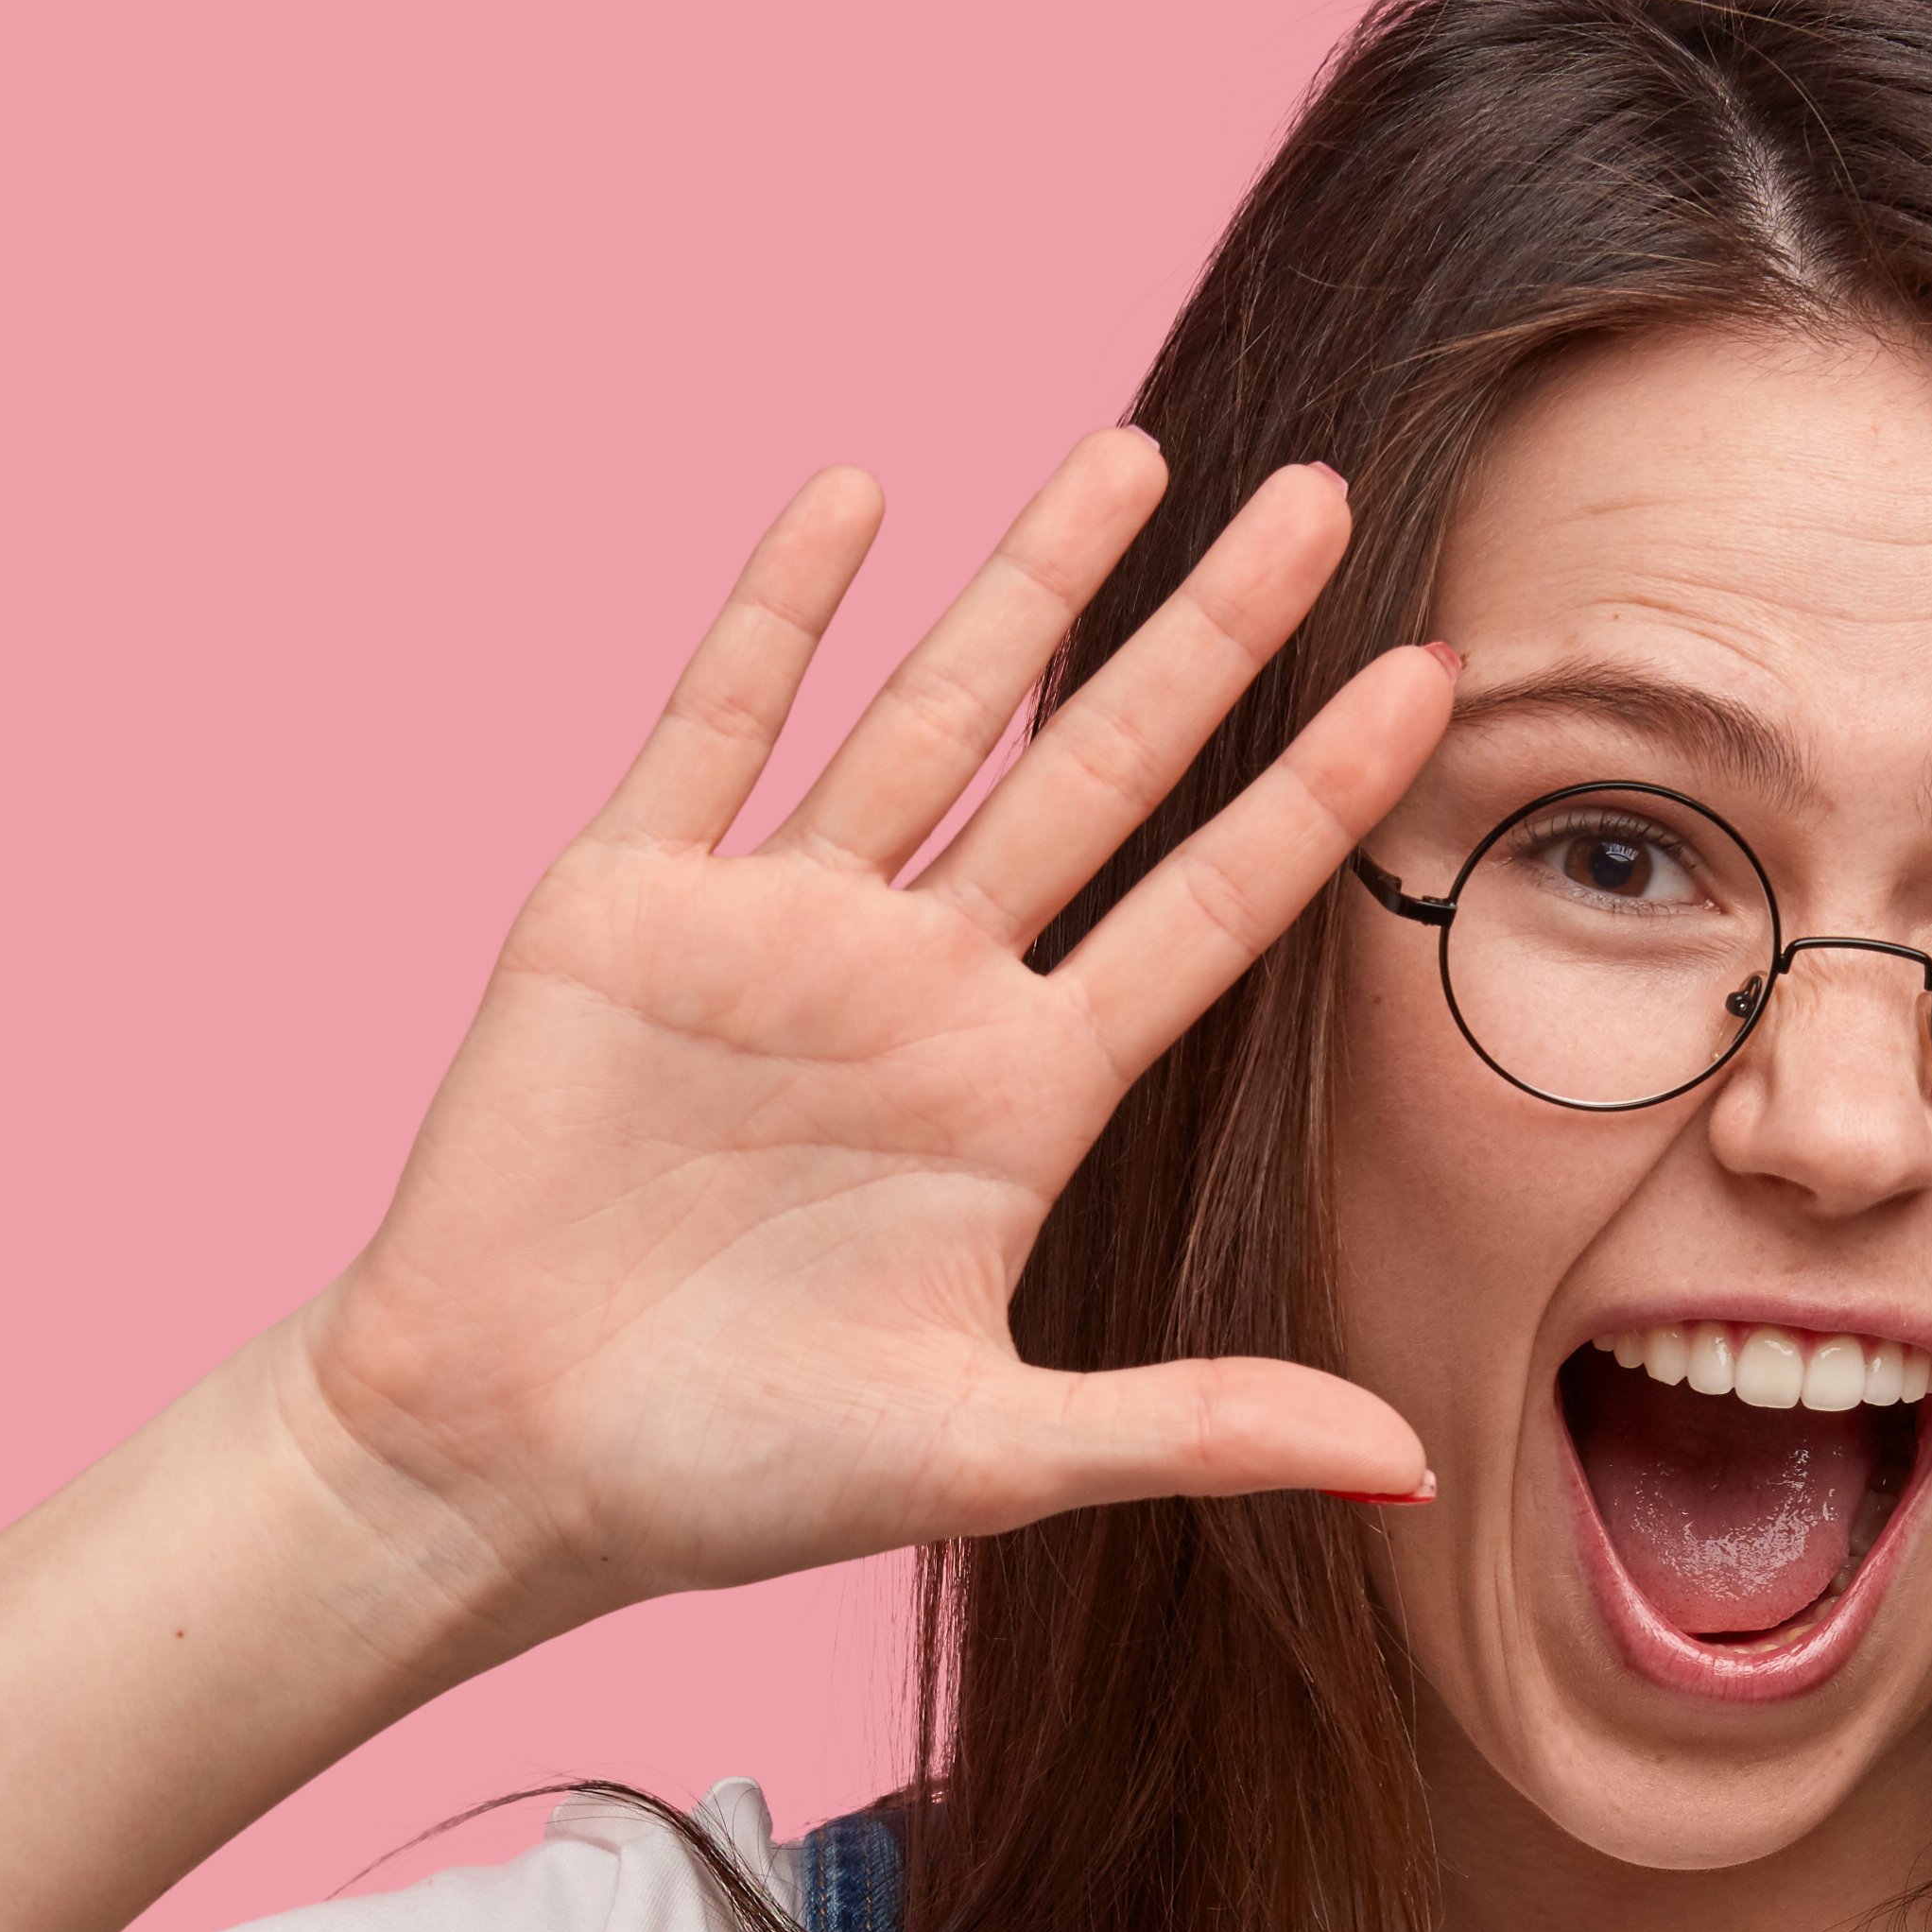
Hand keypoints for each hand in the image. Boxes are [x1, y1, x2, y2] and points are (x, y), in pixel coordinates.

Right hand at [271, 437, 1458, 1654]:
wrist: (497, 1463)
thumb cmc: (734, 1475)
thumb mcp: (986, 1459)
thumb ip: (1194, 1430)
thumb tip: (1411, 1476)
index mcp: (1017, 1103)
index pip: (1207, 912)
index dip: (1316, 796)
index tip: (1433, 677)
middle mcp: (919, 989)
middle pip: (1097, 773)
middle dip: (1207, 636)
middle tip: (1320, 496)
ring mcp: (775, 930)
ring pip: (931, 716)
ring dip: (1024, 586)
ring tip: (1133, 455)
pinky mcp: (629, 904)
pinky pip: (717, 724)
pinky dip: (778, 610)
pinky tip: (857, 494)